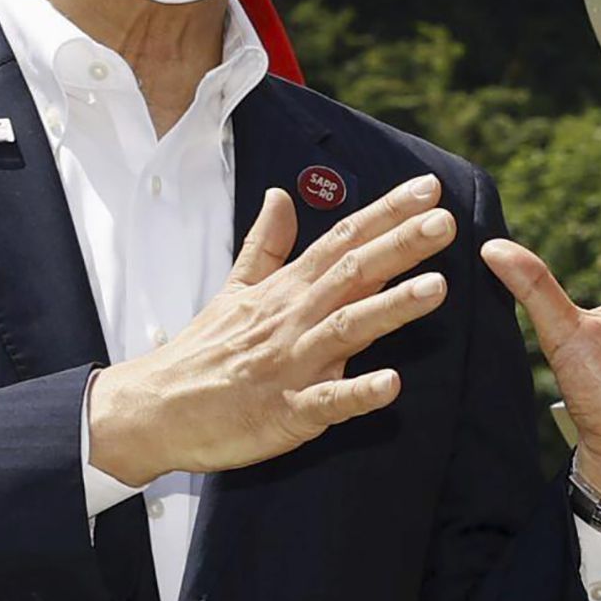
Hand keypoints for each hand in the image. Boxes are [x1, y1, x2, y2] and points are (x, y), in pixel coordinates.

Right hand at [86, 175, 457, 482]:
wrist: (154, 410)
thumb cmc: (200, 353)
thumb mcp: (233, 289)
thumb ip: (266, 245)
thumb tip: (280, 196)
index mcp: (286, 291)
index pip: (342, 240)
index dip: (386, 214)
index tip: (429, 188)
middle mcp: (293, 319)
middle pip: (352, 274)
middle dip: (400, 246)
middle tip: (446, 220)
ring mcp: (291, 364)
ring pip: (346, 329)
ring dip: (391, 308)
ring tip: (438, 287)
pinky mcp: (286, 412)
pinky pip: (326, 402)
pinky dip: (358, 393)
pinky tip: (392, 384)